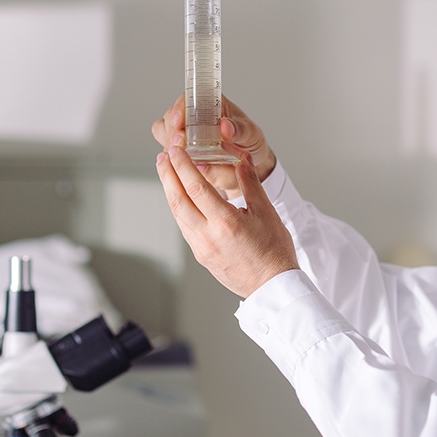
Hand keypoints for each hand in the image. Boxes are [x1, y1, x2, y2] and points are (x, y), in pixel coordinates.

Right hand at [152, 94, 276, 198]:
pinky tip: (182, 166)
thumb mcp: (251, 134)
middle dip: (171, 132)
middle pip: (169, 119)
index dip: (179, 110)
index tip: (179, 123)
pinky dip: (172, 160)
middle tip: (180, 143)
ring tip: (182, 156)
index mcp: (210, 104)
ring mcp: (185, 135)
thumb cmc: (250, 143)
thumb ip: (240, 130)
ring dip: (169, 146)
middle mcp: (193, 117)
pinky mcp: (182, 152)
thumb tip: (225, 127)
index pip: (186, 100)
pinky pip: (169, 155)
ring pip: (164, 136)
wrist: (249, 165)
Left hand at [156, 145, 297, 297]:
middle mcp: (208, 236)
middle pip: (178, 200)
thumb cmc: (274, 251)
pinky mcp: (201, 256)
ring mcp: (201, 248)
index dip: (183, 166)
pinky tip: (180, 198)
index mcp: (226, 223)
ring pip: (178, 214)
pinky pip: (184, 227)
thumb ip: (250, 183)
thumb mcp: (266, 212)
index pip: (196, 187)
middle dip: (168, 175)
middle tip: (162, 156)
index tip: (175, 150)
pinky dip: (179, 208)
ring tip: (167, 173)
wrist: (273, 285)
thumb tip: (242, 159)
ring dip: (170, 191)